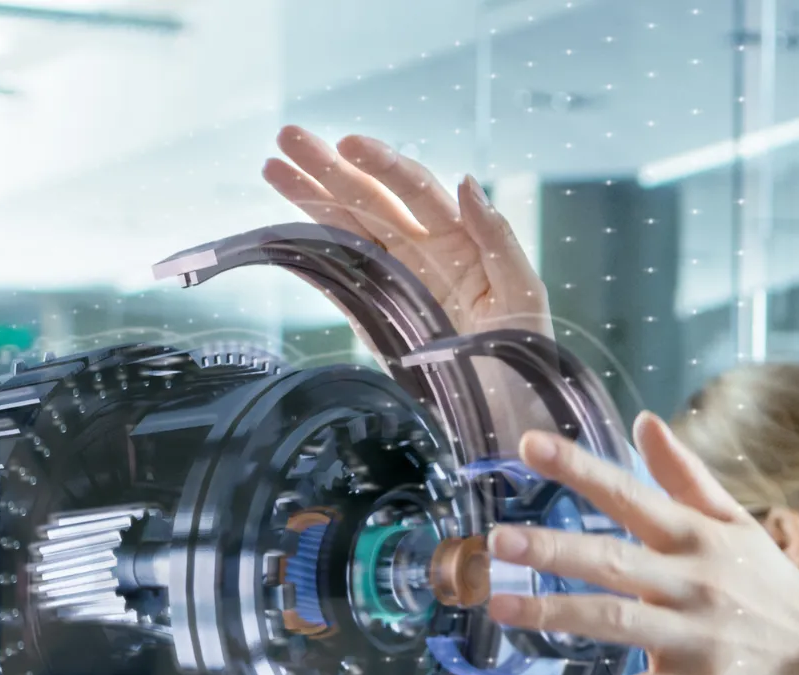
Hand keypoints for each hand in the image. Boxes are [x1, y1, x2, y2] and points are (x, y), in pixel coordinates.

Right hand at [263, 124, 547, 337]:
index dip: (381, 165)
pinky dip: (312, 255)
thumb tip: (465, 181)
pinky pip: (339, 280)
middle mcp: (423, 252)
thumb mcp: (523, 292)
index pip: (415, 190)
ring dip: (310, 199)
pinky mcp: (376, 317)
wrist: (509, 414)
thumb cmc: (526, 351)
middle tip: (287, 137)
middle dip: (329, 168)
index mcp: (459, 239)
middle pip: (370, 200)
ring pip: (346, 229)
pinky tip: (286, 229)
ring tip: (272, 167)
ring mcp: (395, 281)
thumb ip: (497, 236)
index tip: (348, 144)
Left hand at [486, 414, 798, 674]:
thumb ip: (685, 475)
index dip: (579, 468)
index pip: (630, 495)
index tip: (527, 444)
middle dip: (555, 549)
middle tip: (499, 541)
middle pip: (613, 561)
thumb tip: (644, 420)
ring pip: (615, 624)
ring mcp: (693, 639)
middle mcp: (692, 583)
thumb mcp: (737, 525)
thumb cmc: (773, 591)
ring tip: (501, 607)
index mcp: (697, 539)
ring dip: (555, 616)